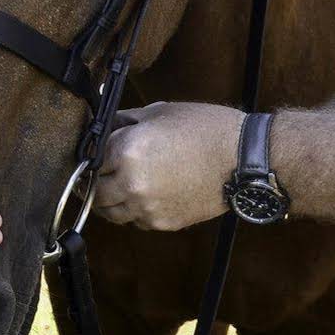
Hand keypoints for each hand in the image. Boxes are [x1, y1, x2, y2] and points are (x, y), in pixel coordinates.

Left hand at [94, 102, 240, 230]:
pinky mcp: (162, 222)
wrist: (243, 159)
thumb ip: (126, 121)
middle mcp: (131, 182)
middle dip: (94, 182)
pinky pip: (136, 221)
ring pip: (110, 213)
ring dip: (109, 202)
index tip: (94, 154)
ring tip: (114, 190)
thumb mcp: (161, 112)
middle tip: (96, 176)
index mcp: (126, 150)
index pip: (91, 159)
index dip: (93, 154)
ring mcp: (146, 207)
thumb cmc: (205, 129)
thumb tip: (107, 126)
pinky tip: (143, 197)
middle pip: (95, 192)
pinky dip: (134, 212)